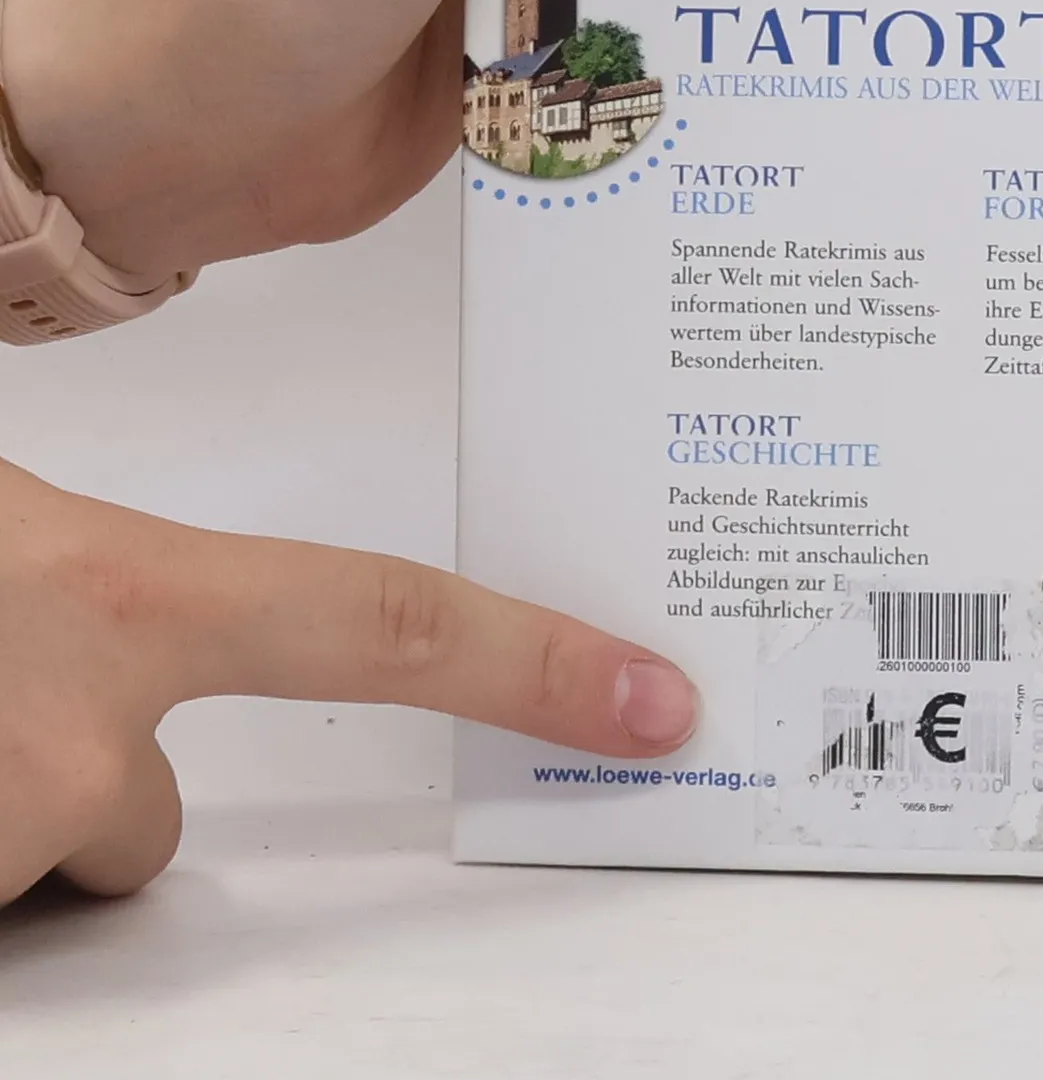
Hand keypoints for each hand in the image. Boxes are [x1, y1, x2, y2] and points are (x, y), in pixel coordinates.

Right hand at [0, 455, 696, 903]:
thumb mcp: (8, 528)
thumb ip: (95, 577)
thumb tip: (116, 612)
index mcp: (124, 593)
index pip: (381, 624)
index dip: (527, 665)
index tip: (645, 705)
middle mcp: (74, 728)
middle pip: (161, 815)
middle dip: (102, 784)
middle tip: (2, 695)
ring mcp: (6, 830)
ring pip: (64, 845)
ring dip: (4, 797)